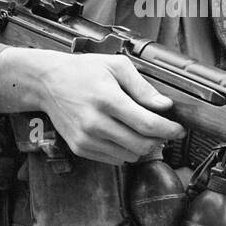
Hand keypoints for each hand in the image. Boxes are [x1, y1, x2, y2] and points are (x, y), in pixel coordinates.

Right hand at [0, 48, 183, 165]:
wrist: (46, 83)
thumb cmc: (83, 71)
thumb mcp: (116, 66)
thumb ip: (143, 87)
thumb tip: (164, 105)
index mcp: (107, 99)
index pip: (147, 124)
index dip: (169, 129)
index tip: (179, 129)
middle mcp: (96, 123)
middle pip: (141, 145)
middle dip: (159, 139)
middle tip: (164, 130)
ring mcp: (86, 139)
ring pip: (130, 155)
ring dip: (142, 147)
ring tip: (141, 130)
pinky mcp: (80, 148)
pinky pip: (114, 159)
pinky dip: (125, 151)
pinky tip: (123, 134)